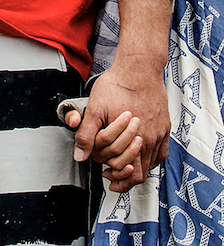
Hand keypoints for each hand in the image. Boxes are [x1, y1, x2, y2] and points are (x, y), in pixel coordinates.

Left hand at [72, 65, 169, 192]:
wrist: (139, 67)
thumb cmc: (117, 85)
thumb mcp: (95, 109)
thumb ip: (87, 135)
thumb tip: (81, 156)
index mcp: (134, 139)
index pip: (129, 173)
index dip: (116, 178)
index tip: (107, 176)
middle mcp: (150, 139)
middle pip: (141, 172)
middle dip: (125, 176)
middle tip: (112, 173)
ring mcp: (160, 133)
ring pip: (152, 163)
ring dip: (137, 166)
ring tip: (124, 163)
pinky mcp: (165, 126)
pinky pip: (162, 152)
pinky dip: (151, 158)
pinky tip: (140, 154)